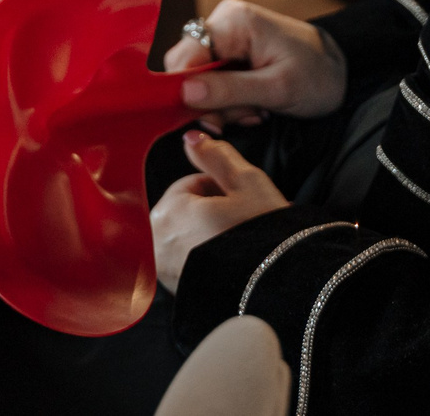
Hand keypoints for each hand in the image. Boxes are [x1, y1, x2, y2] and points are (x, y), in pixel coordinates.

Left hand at [151, 129, 289, 293]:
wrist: (273, 292)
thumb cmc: (260, 236)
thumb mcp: (247, 183)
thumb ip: (216, 156)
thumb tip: (192, 137)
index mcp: (168, 210)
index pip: (192, 184)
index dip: (221, 189)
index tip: (241, 203)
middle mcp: (156, 240)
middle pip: (185, 210)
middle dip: (211, 212)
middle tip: (241, 223)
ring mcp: (162, 269)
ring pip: (185, 235)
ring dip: (207, 234)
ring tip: (236, 244)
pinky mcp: (173, 290)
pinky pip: (186, 262)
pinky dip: (203, 259)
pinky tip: (228, 263)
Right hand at [164, 0, 346, 128]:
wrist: (339, 70)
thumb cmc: (316, 76)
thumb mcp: (277, 89)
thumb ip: (230, 90)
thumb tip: (185, 92)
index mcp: (234, 21)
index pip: (185, 55)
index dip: (186, 90)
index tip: (209, 118)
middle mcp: (225, 20)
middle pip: (189, 68)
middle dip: (212, 100)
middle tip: (248, 115)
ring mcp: (227, 34)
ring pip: (200, 79)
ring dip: (225, 104)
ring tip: (258, 110)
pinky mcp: (231, 49)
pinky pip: (214, 79)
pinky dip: (231, 99)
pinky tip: (255, 105)